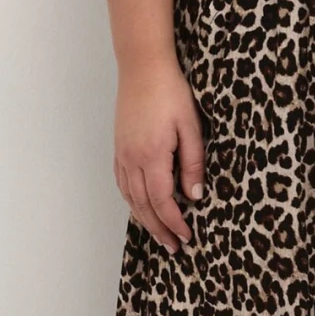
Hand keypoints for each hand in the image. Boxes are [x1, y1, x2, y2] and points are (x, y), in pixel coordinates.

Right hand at [112, 53, 205, 253]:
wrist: (143, 68)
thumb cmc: (171, 93)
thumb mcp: (191, 127)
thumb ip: (193, 163)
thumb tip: (195, 195)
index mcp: (152, 155)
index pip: (162, 200)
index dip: (175, 222)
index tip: (187, 236)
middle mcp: (132, 159)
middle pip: (144, 205)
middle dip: (160, 229)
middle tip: (174, 248)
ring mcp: (122, 154)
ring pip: (130, 197)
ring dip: (145, 220)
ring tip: (159, 236)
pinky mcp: (119, 148)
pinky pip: (122, 183)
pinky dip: (131, 201)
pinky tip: (140, 208)